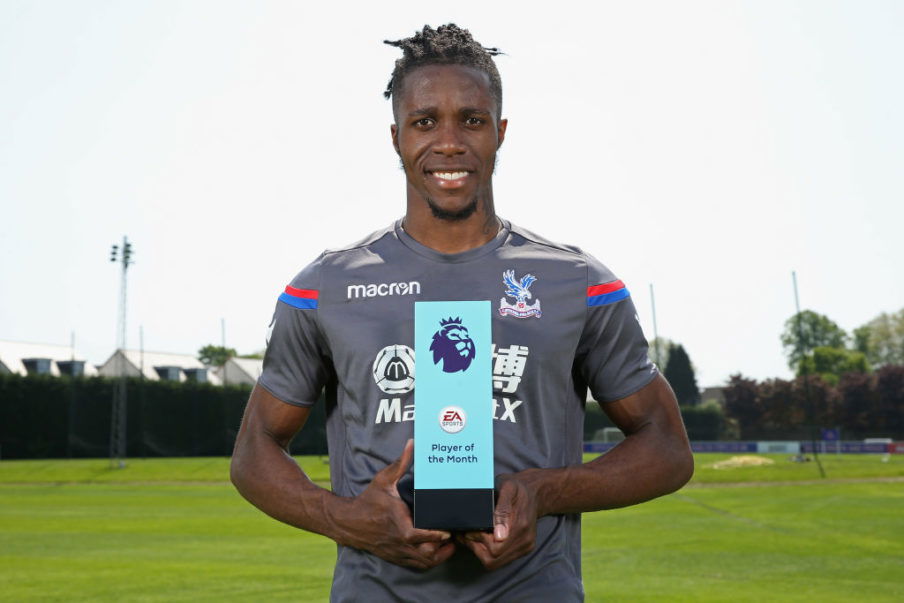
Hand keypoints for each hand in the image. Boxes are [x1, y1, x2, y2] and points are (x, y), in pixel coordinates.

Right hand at [336, 439, 454, 569]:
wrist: (349, 522)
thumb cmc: (369, 500)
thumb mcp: (384, 480)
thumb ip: (400, 463)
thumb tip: (412, 443)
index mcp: (398, 524)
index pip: (420, 536)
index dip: (437, 536)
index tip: (449, 531)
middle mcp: (399, 542)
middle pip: (427, 555)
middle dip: (443, 549)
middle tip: (455, 536)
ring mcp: (398, 552)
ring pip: (424, 563)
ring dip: (438, 557)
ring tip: (449, 545)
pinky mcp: (396, 557)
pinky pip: (417, 566)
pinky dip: (428, 561)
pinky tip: (436, 551)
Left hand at [458, 474, 538, 570]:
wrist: (535, 492)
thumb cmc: (517, 487)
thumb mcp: (507, 488)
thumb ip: (502, 510)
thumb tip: (499, 536)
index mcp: (521, 526)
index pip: (495, 549)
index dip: (478, 542)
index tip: (470, 530)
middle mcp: (525, 540)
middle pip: (493, 560)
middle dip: (477, 548)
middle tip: (468, 533)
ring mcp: (526, 546)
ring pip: (496, 562)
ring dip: (481, 551)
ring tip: (473, 535)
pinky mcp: (524, 549)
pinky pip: (502, 559)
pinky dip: (489, 552)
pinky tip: (483, 538)